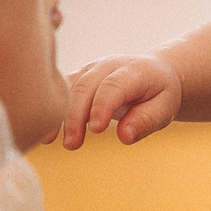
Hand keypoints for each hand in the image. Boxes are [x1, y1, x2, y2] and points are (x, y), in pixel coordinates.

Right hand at [58, 53, 181, 148]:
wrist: (154, 73)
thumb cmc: (159, 94)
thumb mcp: (164, 108)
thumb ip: (146, 121)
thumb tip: (125, 136)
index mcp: (134, 71)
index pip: (113, 86)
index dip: (103, 106)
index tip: (96, 130)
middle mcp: (108, 66)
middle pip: (86, 87)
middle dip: (76, 115)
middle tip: (72, 144)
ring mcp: (90, 70)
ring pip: (68, 87)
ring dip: (58, 113)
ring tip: (49, 140)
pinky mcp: (79, 78)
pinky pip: (61, 90)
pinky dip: (52, 109)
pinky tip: (45, 132)